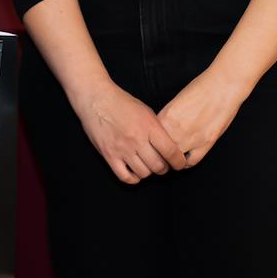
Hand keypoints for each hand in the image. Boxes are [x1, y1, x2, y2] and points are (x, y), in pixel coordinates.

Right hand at [70, 80, 187, 184]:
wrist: (96, 99)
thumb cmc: (122, 102)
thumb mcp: (145, 111)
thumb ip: (157, 129)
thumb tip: (168, 146)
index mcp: (149, 126)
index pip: (171, 151)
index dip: (179, 161)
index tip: (180, 164)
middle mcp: (137, 139)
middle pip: (158, 166)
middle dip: (164, 168)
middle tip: (163, 165)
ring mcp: (122, 149)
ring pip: (143, 173)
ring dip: (149, 172)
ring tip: (148, 166)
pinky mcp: (109, 155)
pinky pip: (125, 177)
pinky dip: (133, 178)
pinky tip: (135, 172)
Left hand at [158, 68, 247, 167]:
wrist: (223, 86)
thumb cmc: (201, 88)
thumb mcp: (176, 100)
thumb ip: (167, 117)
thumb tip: (162, 128)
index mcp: (167, 117)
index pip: (151, 137)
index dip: (150, 143)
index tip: (151, 145)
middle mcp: (176, 129)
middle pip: (160, 151)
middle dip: (158, 154)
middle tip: (159, 155)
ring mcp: (192, 138)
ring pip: (174, 159)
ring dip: (172, 160)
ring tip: (171, 158)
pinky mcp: (206, 143)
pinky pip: (192, 162)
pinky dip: (186, 163)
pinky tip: (185, 159)